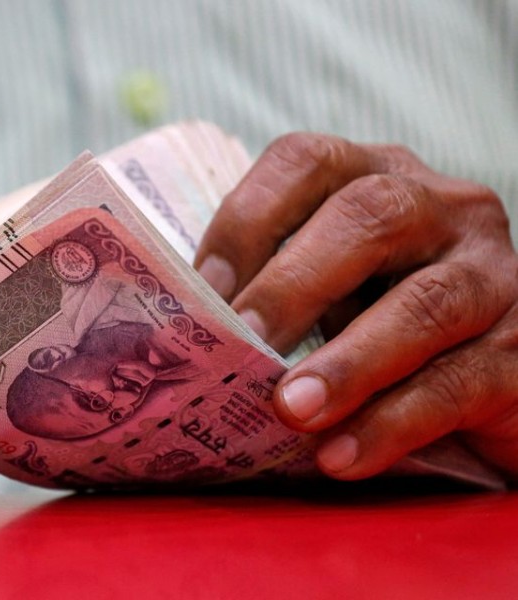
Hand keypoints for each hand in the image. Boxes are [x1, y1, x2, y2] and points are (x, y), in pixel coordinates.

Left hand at [194, 132, 517, 481]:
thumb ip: (267, 290)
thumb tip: (174, 328)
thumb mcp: (322, 290)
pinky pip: (460, 384)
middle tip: (242, 343)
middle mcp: (442, 209)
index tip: (201, 287)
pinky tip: (341, 457)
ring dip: (348, 361)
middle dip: (293, 284)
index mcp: (375, 178)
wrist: (484, 383)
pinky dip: (393, 423)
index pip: (306, 161)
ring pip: (424, 303)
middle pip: (369, 217)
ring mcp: (493, 275)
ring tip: (291, 409)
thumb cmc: (375, 326)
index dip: (247, 218)